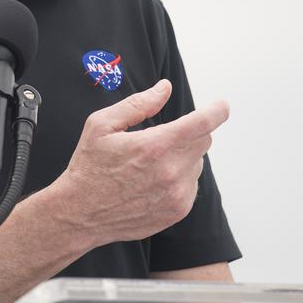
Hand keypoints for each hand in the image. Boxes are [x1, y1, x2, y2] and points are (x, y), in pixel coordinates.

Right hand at [48, 79, 228, 248]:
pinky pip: (191, 185)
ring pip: (197, 164)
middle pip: (203, 141)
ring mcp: (176, 194)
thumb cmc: (89, 167)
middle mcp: (170, 172)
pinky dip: (180, 178)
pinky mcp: (177, 211)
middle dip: (190, 133)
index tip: (222, 106)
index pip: (202, 123)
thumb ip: (138, 104)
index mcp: (154, 146)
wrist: (80, 214)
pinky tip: (154, 181)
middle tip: (163, 137)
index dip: (217, 111)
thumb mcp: (102, 125)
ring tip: (151, 163)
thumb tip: (165, 89)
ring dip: (183, 157)